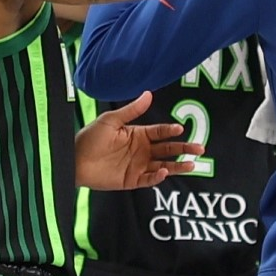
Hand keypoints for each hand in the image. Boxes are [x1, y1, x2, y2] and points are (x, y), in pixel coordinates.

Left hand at [73, 93, 188, 189]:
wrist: (75, 160)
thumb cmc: (90, 137)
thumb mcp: (111, 120)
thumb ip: (132, 110)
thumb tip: (149, 94)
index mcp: (137, 134)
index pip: (160, 132)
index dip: (170, 131)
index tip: (181, 129)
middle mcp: (141, 151)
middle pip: (167, 149)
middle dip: (184, 149)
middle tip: (200, 149)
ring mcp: (138, 166)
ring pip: (163, 166)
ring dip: (177, 165)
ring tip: (192, 165)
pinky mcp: (132, 181)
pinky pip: (149, 180)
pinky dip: (157, 177)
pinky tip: (164, 171)